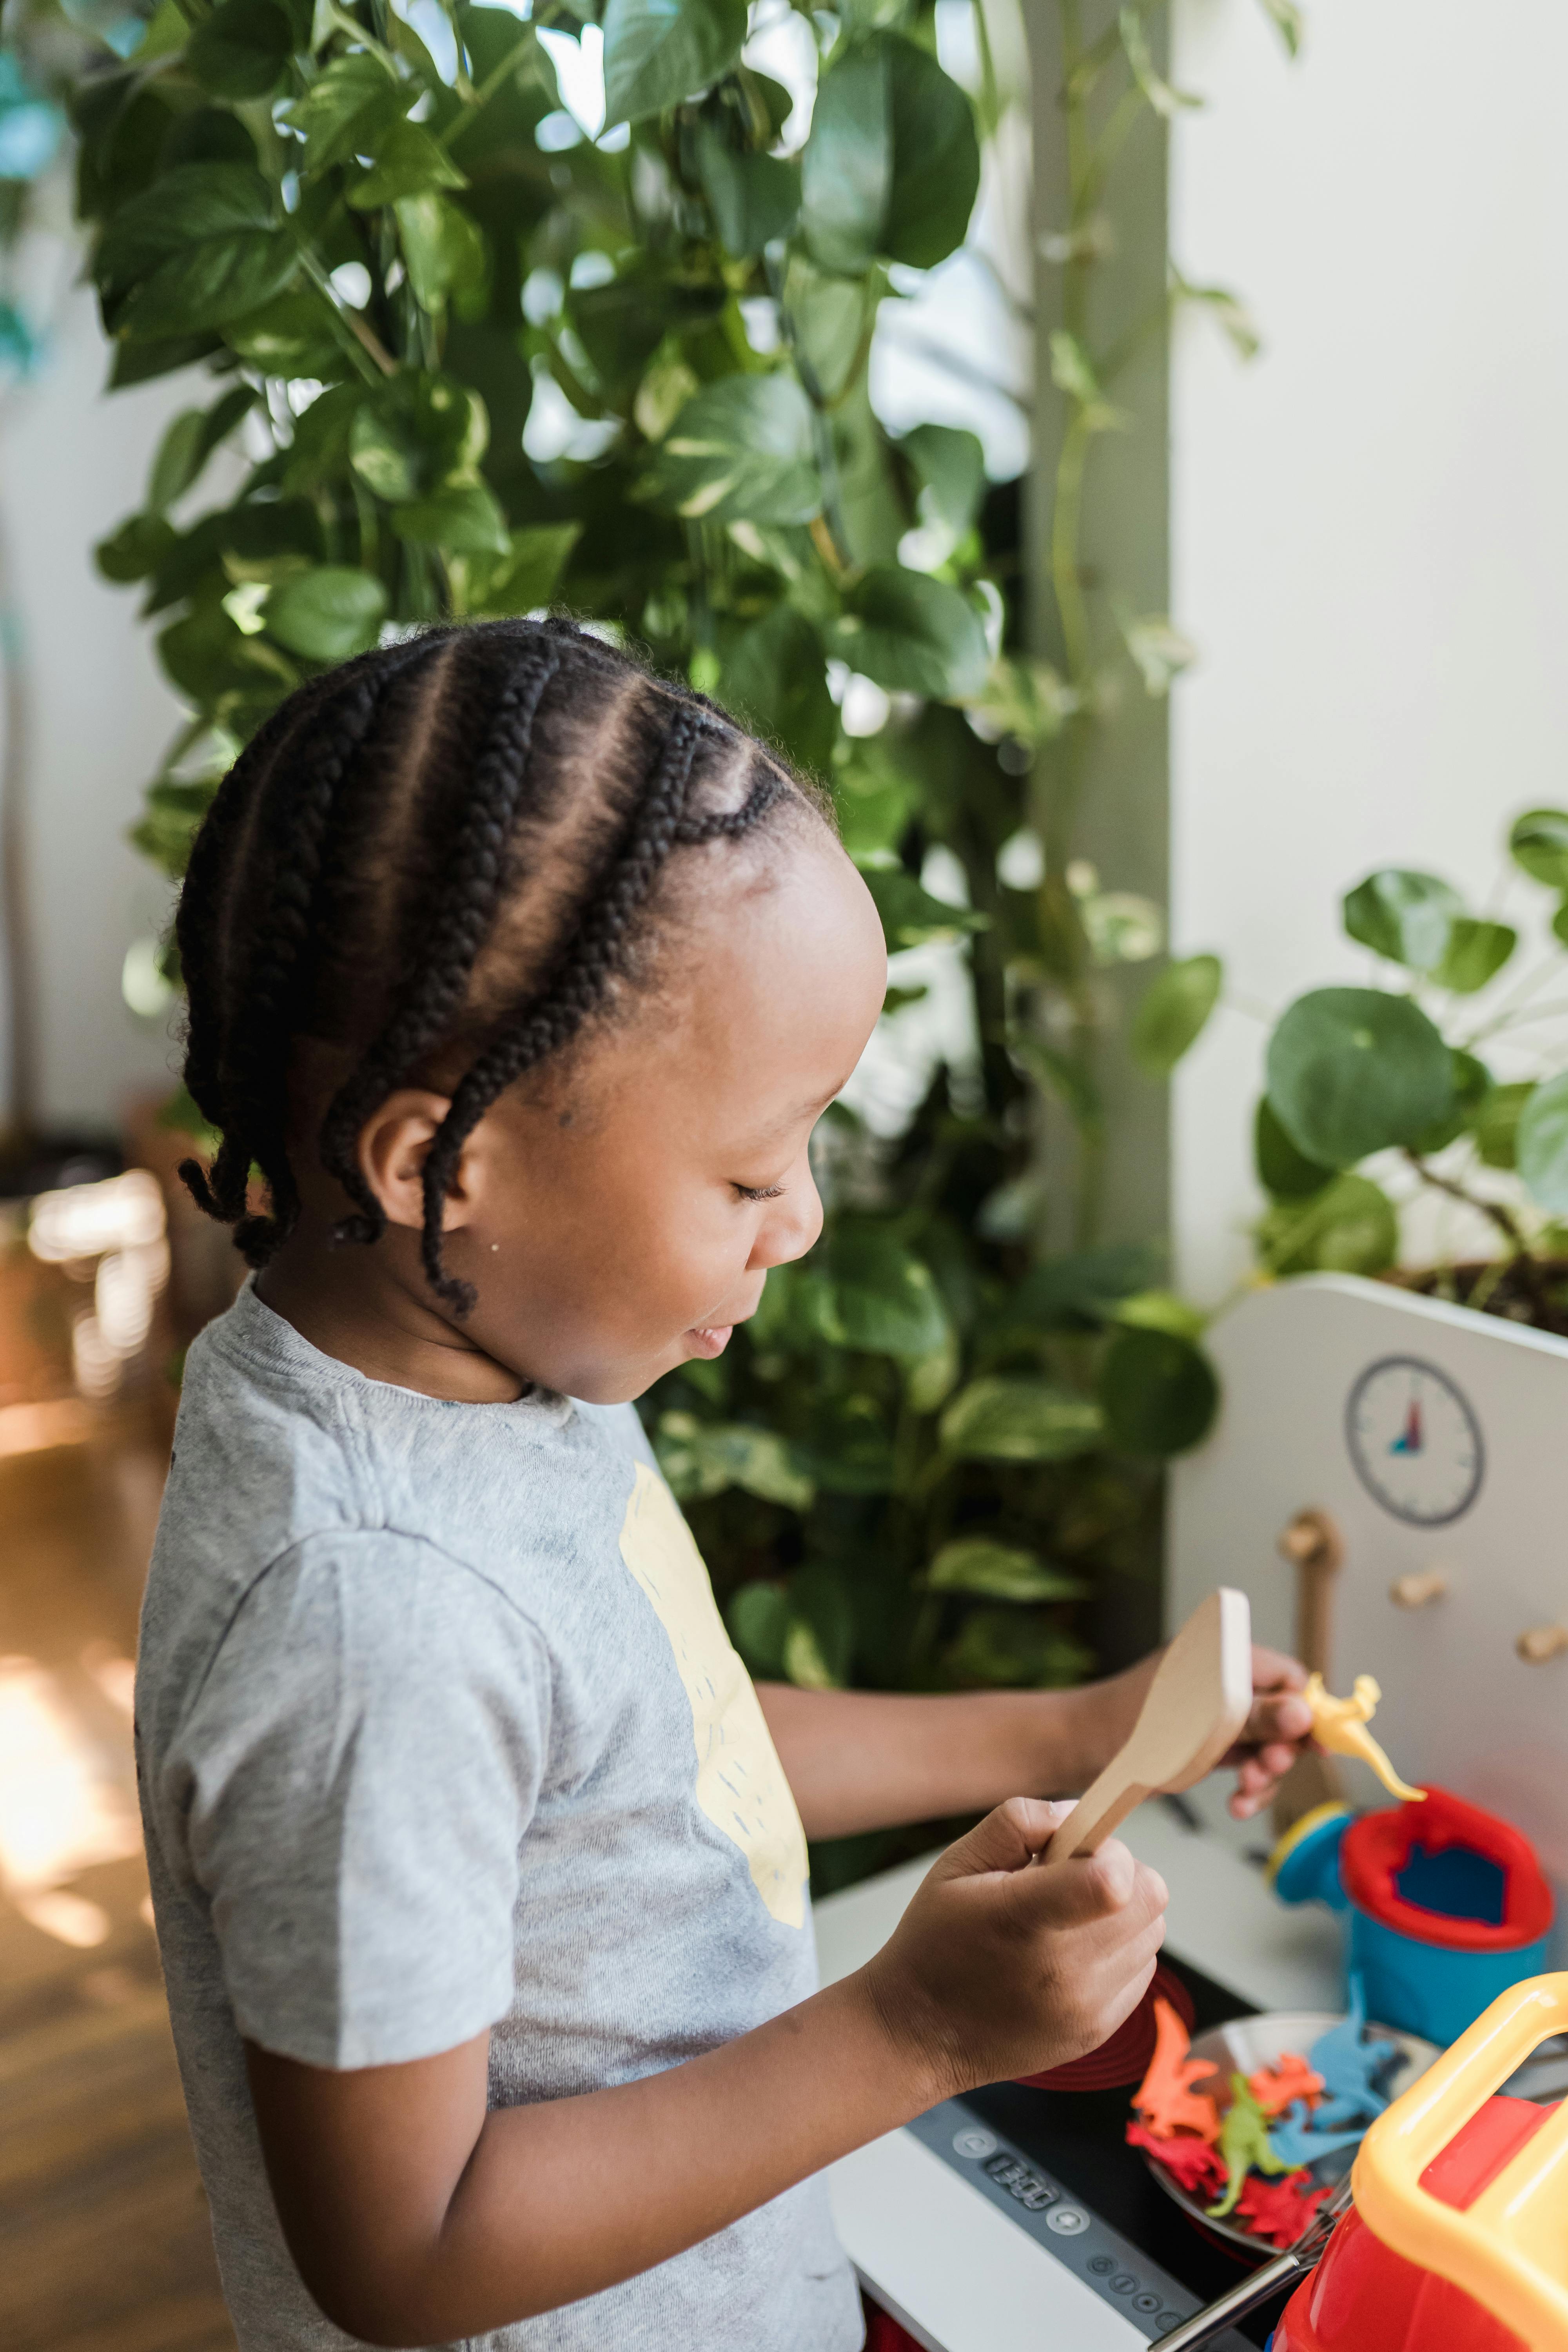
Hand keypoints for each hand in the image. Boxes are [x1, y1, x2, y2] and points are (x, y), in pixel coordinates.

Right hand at [859, 1798, 1167, 2099]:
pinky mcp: (1099, 2031)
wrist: (921, 2034)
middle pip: (1149, 1896)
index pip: (1112, 1883)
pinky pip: (1142, 1968)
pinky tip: (1074, 1951)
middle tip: (1073, 1879)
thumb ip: (1018, 1823)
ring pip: (1152, 1930)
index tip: (1077, 1850)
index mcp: (1024, 1920)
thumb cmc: (936, 1940)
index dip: (1109, 1851)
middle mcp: (1064, 1971)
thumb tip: (1078, 1815)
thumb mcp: (957, 1864)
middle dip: (1121, 1871)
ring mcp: (1086, 2008)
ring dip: (1123, 1912)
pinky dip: (1120, 1950)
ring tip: (1071, 1916)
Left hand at [1081, 1642, 1313, 1822]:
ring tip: (1246, 1793)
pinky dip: (1248, 1785)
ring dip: (1266, 1773)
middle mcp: (1224, 1682)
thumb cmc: (1131, 1723)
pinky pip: (1245, 1762)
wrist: (1082, 1748)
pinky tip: (1238, 1805)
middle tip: (1266, 1771)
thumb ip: (1254, 1718)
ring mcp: (1216, 1713)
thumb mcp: (1202, 1724)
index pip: (1287, 1676)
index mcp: (1225, 1658)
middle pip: (1283, 1714)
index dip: (1306, 1711)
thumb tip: (1305, 1713)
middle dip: (1281, 1748)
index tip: (1314, 1747)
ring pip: (1266, 1743)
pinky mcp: (1208, 1742)